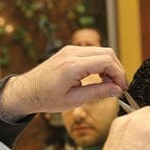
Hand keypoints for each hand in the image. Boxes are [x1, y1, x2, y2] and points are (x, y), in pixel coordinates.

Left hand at [0, 46, 125, 120]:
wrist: (27, 91)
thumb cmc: (46, 98)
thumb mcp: (74, 100)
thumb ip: (98, 93)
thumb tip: (117, 90)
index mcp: (72, 66)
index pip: (107, 62)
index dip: (119, 75)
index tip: (121, 88)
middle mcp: (72, 53)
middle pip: (107, 52)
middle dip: (116, 69)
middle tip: (117, 87)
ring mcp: (70, 50)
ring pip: (101, 51)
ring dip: (109, 66)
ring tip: (107, 85)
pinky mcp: (69, 51)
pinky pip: (92, 53)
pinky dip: (100, 63)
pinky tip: (98, 78)